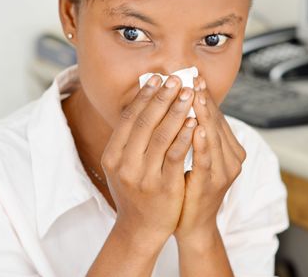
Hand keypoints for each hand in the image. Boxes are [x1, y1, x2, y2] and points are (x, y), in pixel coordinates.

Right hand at [100, 74, 195, 245]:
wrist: (140, 229)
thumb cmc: (135, 193)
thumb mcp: (123, 166)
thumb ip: (129, 140)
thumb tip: (141, 104)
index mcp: (112, 155)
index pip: (128, 118)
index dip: (144, 96)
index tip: (158, 78)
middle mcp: (123, 164)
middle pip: (144, 121)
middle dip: (163, 97)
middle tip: (177, 79)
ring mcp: (142, 176)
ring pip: (162, 135)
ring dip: (177, 110)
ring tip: (189, 93)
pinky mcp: (163, 186)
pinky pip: (175, 155)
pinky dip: (185, 136)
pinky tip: (196, 122)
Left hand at [174, 75, 246, 243]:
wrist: (193, 224)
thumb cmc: (191, 187)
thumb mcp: (197, 157)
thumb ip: (196, 134)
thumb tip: (185, 105)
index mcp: (230, 149)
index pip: (216, 117)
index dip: (205, 96)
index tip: (194, 77)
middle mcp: (232, 158)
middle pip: (216, 122)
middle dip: (203, 99)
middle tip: (193, 78)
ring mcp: (224, 171)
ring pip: (213, 136)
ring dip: (203, 114)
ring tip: (194, 94)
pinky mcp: (212, 183)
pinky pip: (206, 159)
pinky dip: (202, 143)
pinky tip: (195, 129)